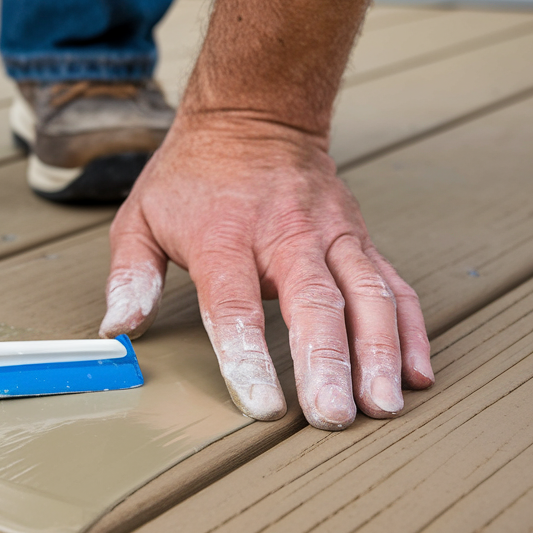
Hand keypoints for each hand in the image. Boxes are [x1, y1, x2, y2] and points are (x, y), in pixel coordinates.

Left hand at [99, 116, 433, 429]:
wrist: (252, 115)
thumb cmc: (192, 177)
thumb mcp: (140, 218)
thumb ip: (129, 276)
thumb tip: (118, 330)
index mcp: (225, 236)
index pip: (236, 305)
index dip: (248, 356)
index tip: (262, 404)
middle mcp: (287, 235)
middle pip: (315, 303)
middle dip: (328, 363)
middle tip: (333, 417)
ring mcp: (332, 236)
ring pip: (368, 296)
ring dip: (380, 353)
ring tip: (382, 407)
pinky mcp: (360, 239)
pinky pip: (395, 286)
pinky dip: (410, 330)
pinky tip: (415, 374)